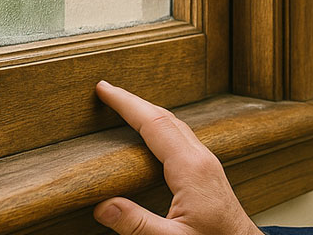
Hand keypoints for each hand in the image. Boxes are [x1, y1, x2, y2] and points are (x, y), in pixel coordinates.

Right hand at [93, 81, 262, 234]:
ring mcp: (208, 163)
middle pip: (165, 117)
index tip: (105, 90)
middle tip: (107, 91)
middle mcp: (202, 158)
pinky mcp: (209, 171)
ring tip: (125, 106)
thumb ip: (137, 224)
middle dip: (135, 101)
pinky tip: (153, 134)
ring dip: (149, 111)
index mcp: (191, 169)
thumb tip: (103, 205)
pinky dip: (161, 126)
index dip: (127, 104)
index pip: (154, 124)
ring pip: (176, 125)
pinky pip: (182, 137)